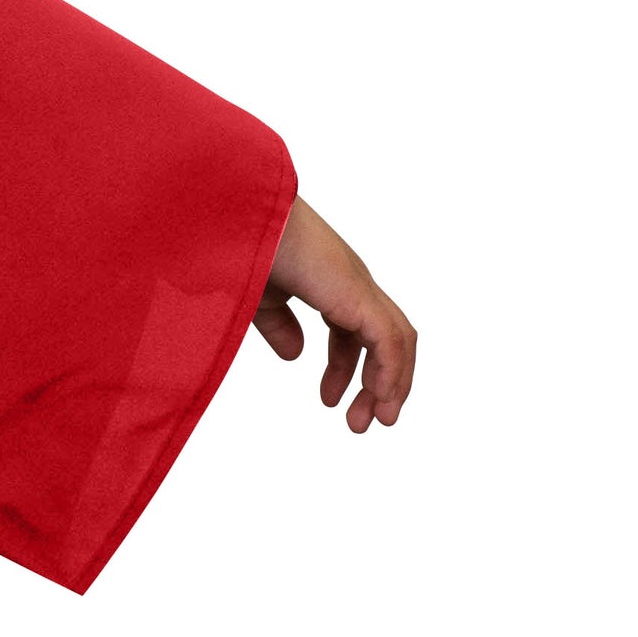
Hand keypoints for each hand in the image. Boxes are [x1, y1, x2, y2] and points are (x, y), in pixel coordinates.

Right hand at [250, 196, 414, 432]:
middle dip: (377, 383)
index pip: (357, 331)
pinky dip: (390, 371)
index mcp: (331, 283)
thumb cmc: (242, 246)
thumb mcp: (259, 298)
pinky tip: (378, 397)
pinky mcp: (356, 294)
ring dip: (392, 384)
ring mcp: (358, 286)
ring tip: (378, 420)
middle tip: (362, 421)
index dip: (346, 369)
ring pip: (398, 340)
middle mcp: (353, 283)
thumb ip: (279, 327)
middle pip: (387, 338)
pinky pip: (390, 340)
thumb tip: (296, 357)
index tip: (329, 400)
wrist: (238, 215)